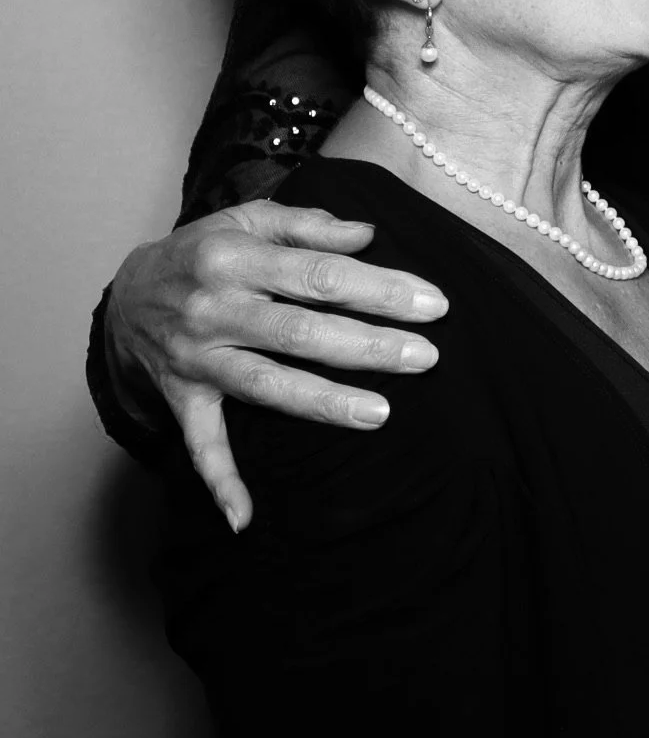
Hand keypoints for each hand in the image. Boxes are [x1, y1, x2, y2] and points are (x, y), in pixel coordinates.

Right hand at [104, 201, 445, 531]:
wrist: (125, 294)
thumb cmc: (205, 253)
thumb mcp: (247, 219)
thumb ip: (309, 225)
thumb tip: (368, 234)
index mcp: (235, 258)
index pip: (321, 276)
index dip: (380, 289)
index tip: (433, 303)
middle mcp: (214, 309)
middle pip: (302, 332)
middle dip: (368, 346)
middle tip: (426, 357)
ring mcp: (197, 358)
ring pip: (267, 385)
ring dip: (323, 402)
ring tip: (381, 414)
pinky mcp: (183, 398)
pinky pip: (201, 445)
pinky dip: (220, 481)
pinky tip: (245, 518)